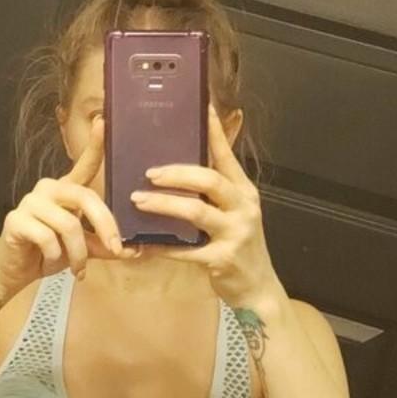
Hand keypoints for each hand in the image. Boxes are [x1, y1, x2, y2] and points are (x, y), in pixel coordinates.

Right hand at [0, 115, 138, 298]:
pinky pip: (47, 238)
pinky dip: (55, 256)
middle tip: (115, 249)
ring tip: (78, 268)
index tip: (103, 122)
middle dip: (105, 226)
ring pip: (69, 225)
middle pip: (85, 197)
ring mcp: (30, 202)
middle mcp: (48, 189)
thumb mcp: (83, 249)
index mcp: (66, 190)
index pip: (84, 164)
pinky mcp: (16, 219)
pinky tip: (49, 262)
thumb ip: (105, 245)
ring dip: (78, 253)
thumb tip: (134, 250)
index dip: (95, 144)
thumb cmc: (50, 253)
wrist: (15, 270)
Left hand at [130, 104, 283, 312]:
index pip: (227, 156)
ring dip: (163, 205)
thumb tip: (183, 167)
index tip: (202, 109)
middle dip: (177, 173)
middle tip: (149, 172)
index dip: (215, 132)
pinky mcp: (222, 260)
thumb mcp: (235, 213)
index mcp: (244, 192)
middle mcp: (243, 208)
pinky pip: (185, 250)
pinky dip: (161, 246)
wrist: (258, 288)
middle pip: (209, 181)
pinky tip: (142, 244)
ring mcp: (235, 234)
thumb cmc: (239, 246)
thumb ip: (215, 192)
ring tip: (138, 200)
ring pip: (196, 212)